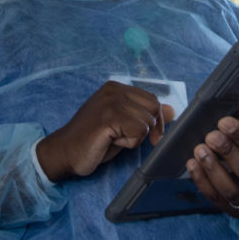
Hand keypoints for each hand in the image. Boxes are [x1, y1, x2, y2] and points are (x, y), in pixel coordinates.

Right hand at [36, 81, 174, 181]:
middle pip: (154, 108)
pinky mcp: (109, 117)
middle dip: (147, 129)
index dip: (155, 121)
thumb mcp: (123, 124)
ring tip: (113, 139)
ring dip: (135, 138)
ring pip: (147, 122)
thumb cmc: (94, 140)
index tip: (148, 136)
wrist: (65, 151)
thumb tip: (172, 110)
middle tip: (126, 139)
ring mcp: (111, 102)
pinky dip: (129, 143)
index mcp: (116, 88)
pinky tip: (111, 142)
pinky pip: (138, 132)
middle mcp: (114, 90)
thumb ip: (144, 115)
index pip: (153, 99)